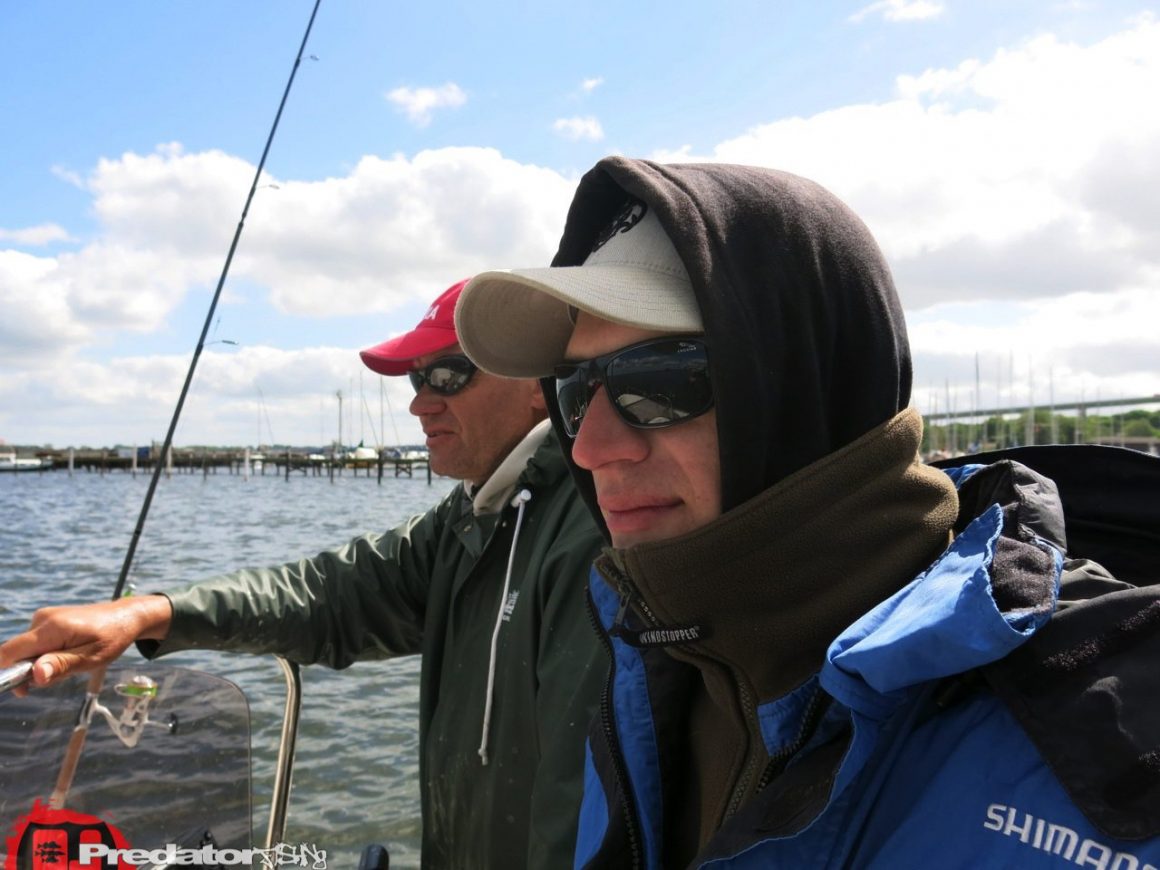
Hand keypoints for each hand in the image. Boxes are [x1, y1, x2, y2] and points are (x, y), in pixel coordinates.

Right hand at [0, 596, 172, 694]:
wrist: (126, 616)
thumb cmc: (112, 638)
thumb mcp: (91, 657)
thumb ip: (61, 666)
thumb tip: (34, 676)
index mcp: (52, 628)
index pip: (9, 652)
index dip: (4, 673)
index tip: (20, 690)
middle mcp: (42, 619)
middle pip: (16, 654)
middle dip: (32, 672)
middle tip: (64, 674)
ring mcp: (43, 618)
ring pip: (27, 652)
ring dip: (43, 664)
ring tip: (73, 661)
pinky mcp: (46, 620)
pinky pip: (35, 644)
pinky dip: (46, 655)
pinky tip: (69, 653)